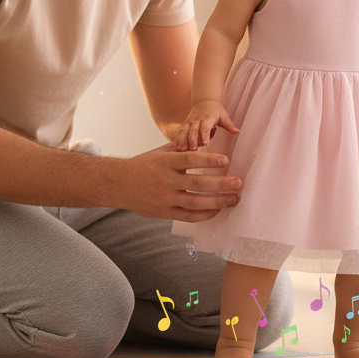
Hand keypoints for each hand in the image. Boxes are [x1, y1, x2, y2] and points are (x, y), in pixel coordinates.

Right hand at [115, 143, 242, 221]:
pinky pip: (188, 216)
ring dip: (217, 201)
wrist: (119, 184)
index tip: (226, 161)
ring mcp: (165, 198)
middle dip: (220, 184)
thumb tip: (204, 141)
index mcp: (166, 162)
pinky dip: (204, 214)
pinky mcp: (165, 213)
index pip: (190, 160)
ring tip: (234, 199)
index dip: (208, 160)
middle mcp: (166, 180)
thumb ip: (181, 149)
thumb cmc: (143, 165)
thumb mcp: (160, 152)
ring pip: (195, 202)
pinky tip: (217, 210)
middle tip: (239, 183)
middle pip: (197, 183)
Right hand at [173, 100, 239, 151]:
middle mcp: (197, 120)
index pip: (205, 126)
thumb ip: (229, 125)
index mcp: (207, 118)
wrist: (204, 101)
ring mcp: (189, 123)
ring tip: (180, 151)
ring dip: (182, 140)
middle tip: (192, 150)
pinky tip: (173, 149)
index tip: (205, 143)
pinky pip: (179, 132)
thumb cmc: (216, 111)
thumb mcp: (223, 116)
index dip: (204, 134)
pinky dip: (176, 140)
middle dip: (192, 140)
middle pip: (193, 130)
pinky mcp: (184, 125)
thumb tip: (238, 131)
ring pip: (184, 131)